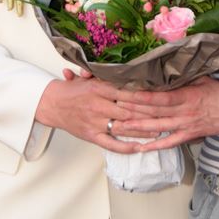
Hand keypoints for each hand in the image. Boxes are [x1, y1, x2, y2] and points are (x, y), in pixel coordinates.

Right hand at [35, 75, 158, 151]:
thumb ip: (108, 76)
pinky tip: (139, 147)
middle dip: (148, 114)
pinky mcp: (91, 136)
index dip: (144, 96)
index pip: (127, 92)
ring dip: (142, 130)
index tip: (160, 97)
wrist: (51, 104)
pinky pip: (111, 144)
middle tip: (166, 115)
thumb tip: (128, 70)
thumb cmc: (73, 90)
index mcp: (99, 88)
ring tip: (159, 130)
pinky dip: (126, 147)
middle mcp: (98, 105)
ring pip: (123, 127)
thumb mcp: (90, 78)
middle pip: (128, 110)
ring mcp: (95, 122)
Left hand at [114, 77, 218, 150]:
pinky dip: (153, 146)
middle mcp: (183, 113)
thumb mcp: (204, 78)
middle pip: (153, 112)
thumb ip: (184, 75)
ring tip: (118, 126)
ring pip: (156, 128)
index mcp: (187, 96)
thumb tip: (166, 65)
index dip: (140, 96)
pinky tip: (139, 147)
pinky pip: (168, 143)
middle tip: (112, 107)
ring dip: (136, 128)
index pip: (159, 97)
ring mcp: (184, 126)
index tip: (124, 92)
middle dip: (131, 109)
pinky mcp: (187, 136)